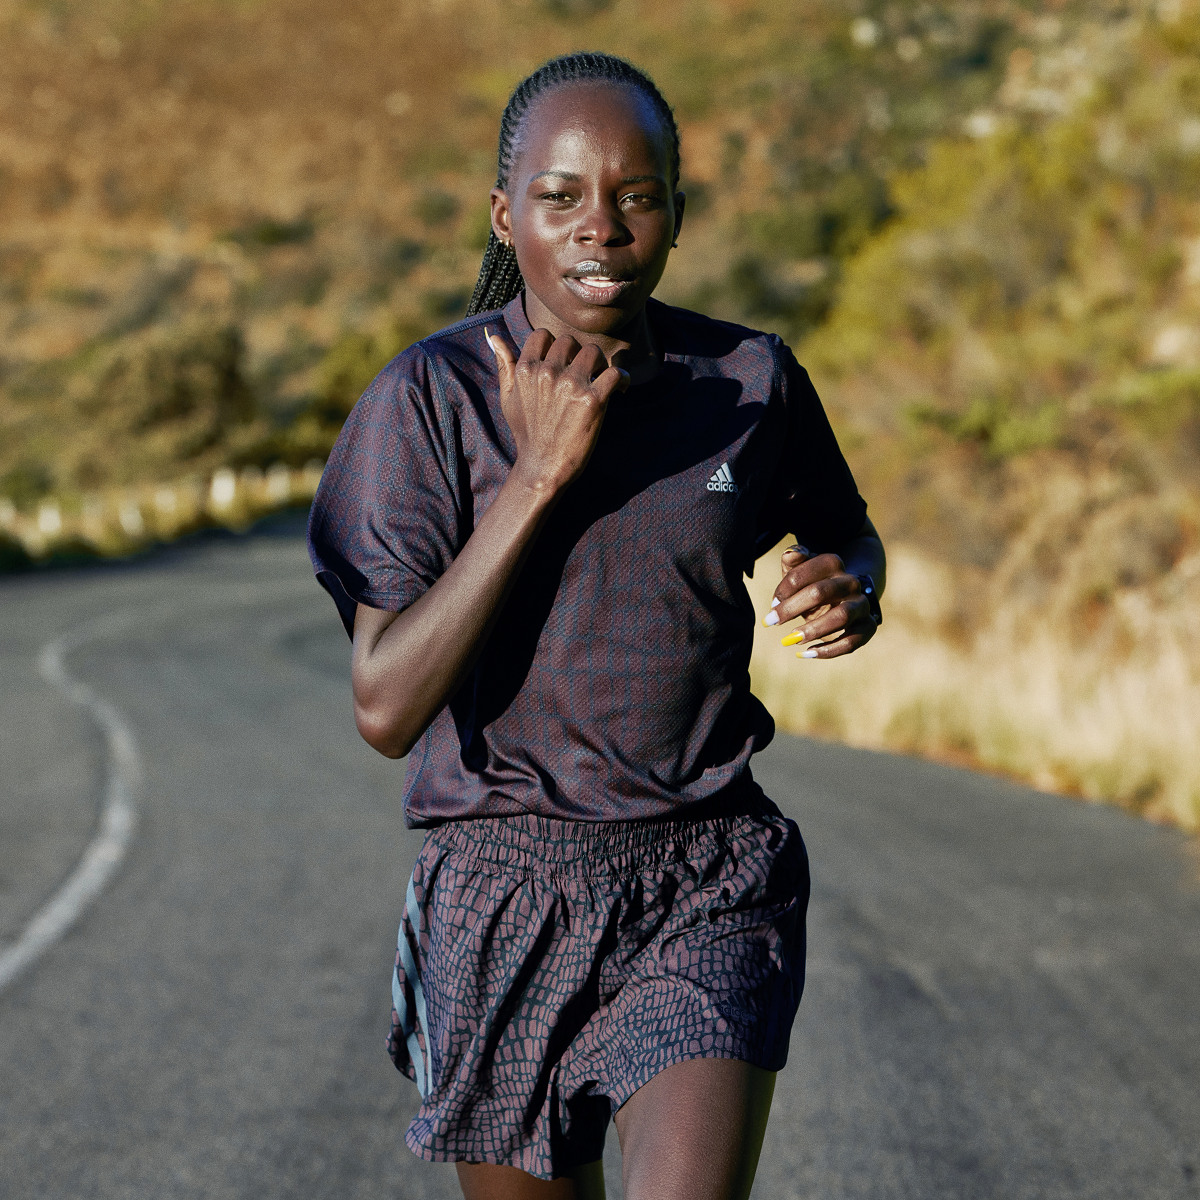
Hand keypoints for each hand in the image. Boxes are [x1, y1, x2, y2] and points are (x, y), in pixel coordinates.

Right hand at [486, 326, 628, 495]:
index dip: (554, 345)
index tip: (563, 361)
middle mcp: (548, 373)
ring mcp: (571, 385)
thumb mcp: (508, 398)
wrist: (543, 466)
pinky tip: (620, 388)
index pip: (542, 335)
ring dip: (600, 363)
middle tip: (585, 372)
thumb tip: (495, 337)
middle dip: (578, 354)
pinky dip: (621, 379)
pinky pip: (614, 373)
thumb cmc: (526, 433)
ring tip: (602, 378)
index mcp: (526, 370)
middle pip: (570, 341)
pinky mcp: (593, 400)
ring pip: (594, 352)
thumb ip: (505, 365)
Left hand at [763, 544, 879, 658]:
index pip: (807, 571)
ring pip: (841, 616)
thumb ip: (793, 561)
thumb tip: (791, 553)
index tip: (773, 603)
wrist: (845, 598)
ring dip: (813, 629)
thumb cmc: (813, 585)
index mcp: (834, 563)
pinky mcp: (868, 627)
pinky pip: (852, 641)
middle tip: (770, 621)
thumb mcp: (800, 573)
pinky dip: (828, 651)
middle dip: (791, 608)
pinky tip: (806, 653)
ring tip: (791, 638)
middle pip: (820, 592)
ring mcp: (862, 605)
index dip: (786, 588)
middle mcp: (851, 582)